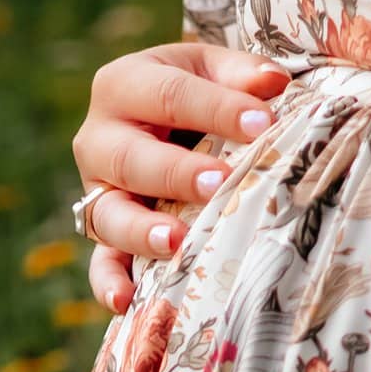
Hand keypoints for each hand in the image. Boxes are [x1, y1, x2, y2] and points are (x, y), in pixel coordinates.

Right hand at [74, 42, 289, 313]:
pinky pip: (100, 261)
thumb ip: (240, 74)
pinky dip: (109, 283)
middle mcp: (98, 139)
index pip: (169, 95)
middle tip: (220, 183)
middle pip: (131, 158)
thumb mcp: (209, 69)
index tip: (265, 123)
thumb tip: (273, 84)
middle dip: (176, 173)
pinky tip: (127, 302)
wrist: (155, 117)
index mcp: (123, 84)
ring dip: (141, 231)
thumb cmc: (192, 90)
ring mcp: (97, 191)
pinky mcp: (102, 233)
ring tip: (177, 241)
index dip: (217, 109)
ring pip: (109, 214)